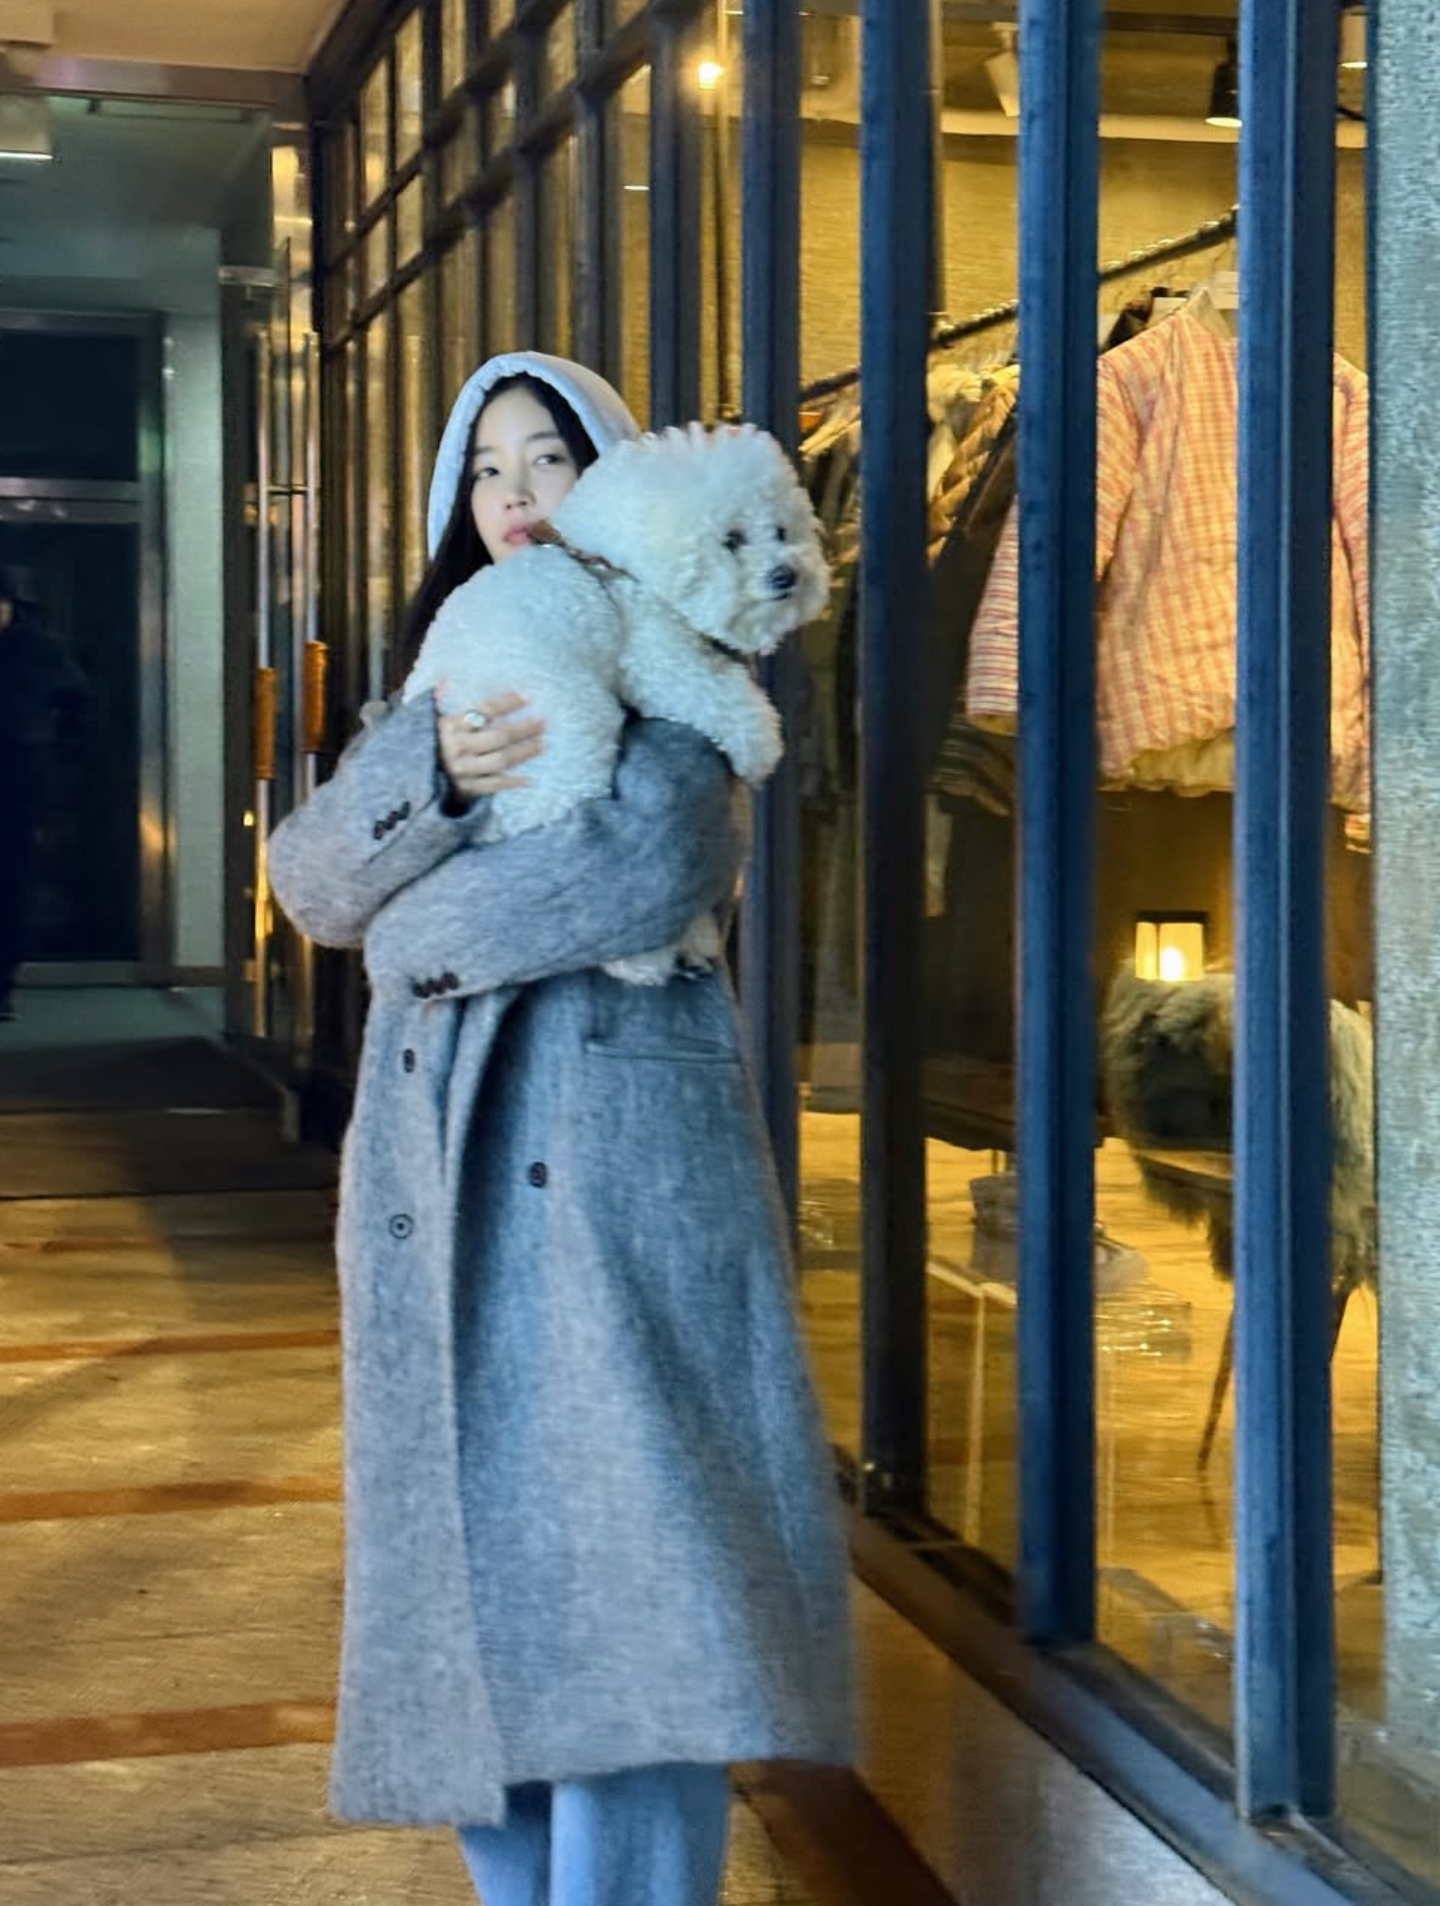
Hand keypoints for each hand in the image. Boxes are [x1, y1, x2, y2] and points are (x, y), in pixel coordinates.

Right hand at [435, 689, 545, 803]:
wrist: (415, 774)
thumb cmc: (434, 739)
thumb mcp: (434, 718)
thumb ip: (441, 700)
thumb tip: (444, 681)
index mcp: (450, 725)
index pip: (484, 711)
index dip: (507, 703)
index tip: (527, 698)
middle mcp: (457, 747)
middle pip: (498, 737)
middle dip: (523, 729)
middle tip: (543, 723)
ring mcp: (463, 770)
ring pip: (500, 760)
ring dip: (524, 752)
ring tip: (542, 744)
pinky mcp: (467, 788)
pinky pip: (494, 785)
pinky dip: (512, 782)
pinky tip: (529, 779)